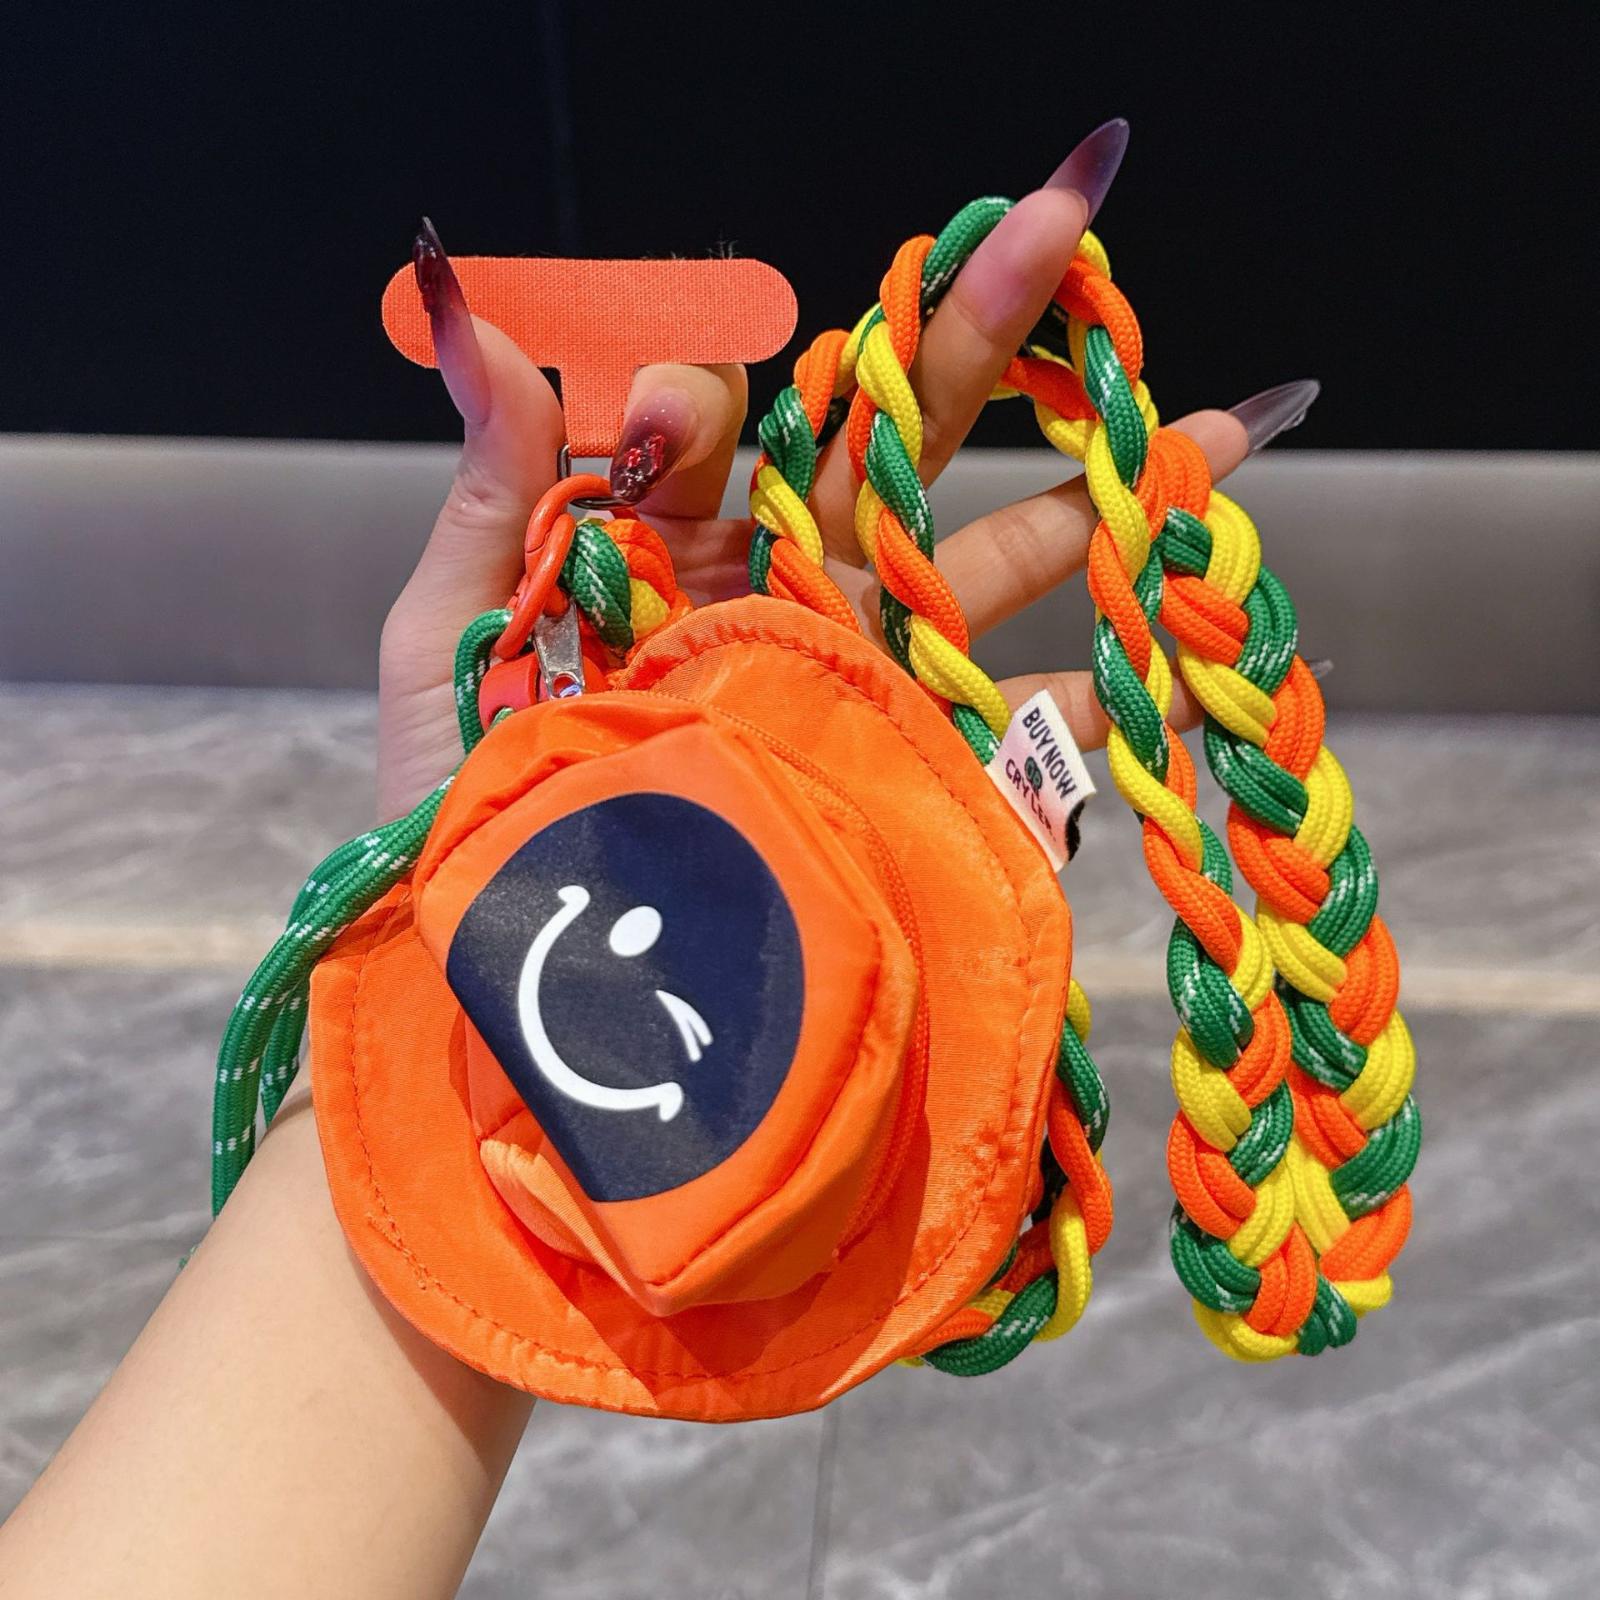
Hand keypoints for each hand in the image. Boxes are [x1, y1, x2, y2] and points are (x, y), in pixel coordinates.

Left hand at [379, 121, 1309, 822]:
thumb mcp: (453, 640)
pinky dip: (1083, 711)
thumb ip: (493, 485)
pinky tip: (1155, 662)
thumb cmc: (463, 811)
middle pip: (895, 448)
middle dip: (983, 337)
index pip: (731, 423)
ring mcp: (854, 688)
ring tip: (1209, 430)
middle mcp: (780, 597)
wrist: (512, 988)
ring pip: (984, 570)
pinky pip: (1007, 738)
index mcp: (674, 547)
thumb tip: (476, 311)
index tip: (671, 419)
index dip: (718, 392)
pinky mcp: (901, 787)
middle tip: (1071, 219)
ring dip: (1092, 504)